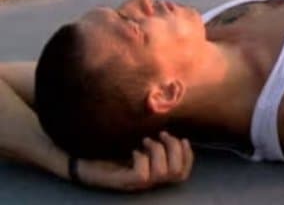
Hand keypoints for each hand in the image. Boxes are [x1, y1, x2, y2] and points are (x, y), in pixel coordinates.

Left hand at [76, 131, 193, 191]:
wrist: (78, 159)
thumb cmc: (105, 148)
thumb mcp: (132, 140)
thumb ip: (150, 136)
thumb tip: (168, 118)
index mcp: (153, 172)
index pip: (182, 173)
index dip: (188, 156)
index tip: (183, 138)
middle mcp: (147, 181)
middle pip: (176, 172)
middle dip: (174, 150)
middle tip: (162, 135)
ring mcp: (134, 184)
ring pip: (161, 173)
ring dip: (158, 152)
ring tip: (145, 140)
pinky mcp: (121, 182)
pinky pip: (141, 176)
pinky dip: (141, 160)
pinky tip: (133, 151)